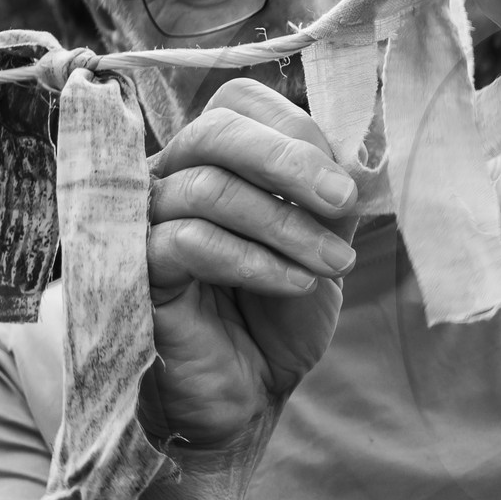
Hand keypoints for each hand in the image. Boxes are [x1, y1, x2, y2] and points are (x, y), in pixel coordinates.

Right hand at [143, 78, 358, 456]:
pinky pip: (187, 243)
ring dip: (285, 226)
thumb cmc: (279, 315)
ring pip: (207, 189)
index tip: (349, 180)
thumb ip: (335, 196)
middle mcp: (171, 177)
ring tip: (333, 264)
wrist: (249, 395)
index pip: (240, 104)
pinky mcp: (133, 271)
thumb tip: (366, 149)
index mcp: (216, 159)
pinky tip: (293, 285)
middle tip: (344, 200)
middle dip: (290, 161)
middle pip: (216, 131)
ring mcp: (144, 222)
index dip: (296, 130)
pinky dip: (252, 260)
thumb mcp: (322, 246)